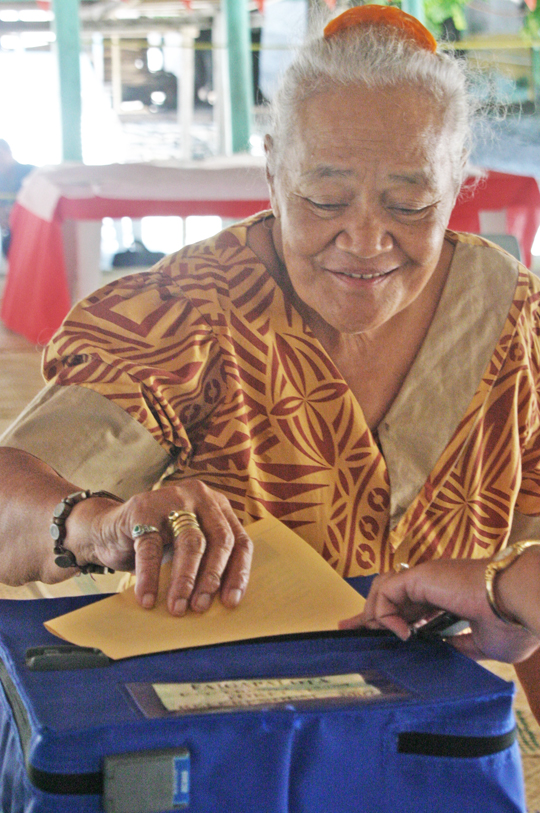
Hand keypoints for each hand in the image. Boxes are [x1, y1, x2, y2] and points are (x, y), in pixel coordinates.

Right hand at [69, 480, 252, 615]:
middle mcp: (199, 497)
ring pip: (190, 543)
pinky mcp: (142, 510)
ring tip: (178, 607)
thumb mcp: (187, 546)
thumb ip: (206, 561)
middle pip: (219, 539)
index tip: (231, 601)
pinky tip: (147, 598)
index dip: (238, 572)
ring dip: (185, 580)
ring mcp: (172, 499)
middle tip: (201, 606)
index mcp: (217, 505)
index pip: (238, 540)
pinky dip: (149, 577)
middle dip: (212, 578)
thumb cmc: (157, 542)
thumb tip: (222, 602)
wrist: (108, 528)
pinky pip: (151, 547)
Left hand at [339, 558, 539, 663]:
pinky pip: (387, 591)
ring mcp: (427, 576)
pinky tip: (402, 633)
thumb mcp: (482, 643)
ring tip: (381, 636)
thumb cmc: (512, 623)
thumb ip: (458, 644)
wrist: (521, 603)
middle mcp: (434, 582)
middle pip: (389, 593)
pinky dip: (386, 613)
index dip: (390, 618)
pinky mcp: (421, 576)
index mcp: (448, 595)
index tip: (374, 634)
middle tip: (348, 630)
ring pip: (383, 588)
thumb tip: (440, 651)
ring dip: (375, 613)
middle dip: (368, 613)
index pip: (409, 604)